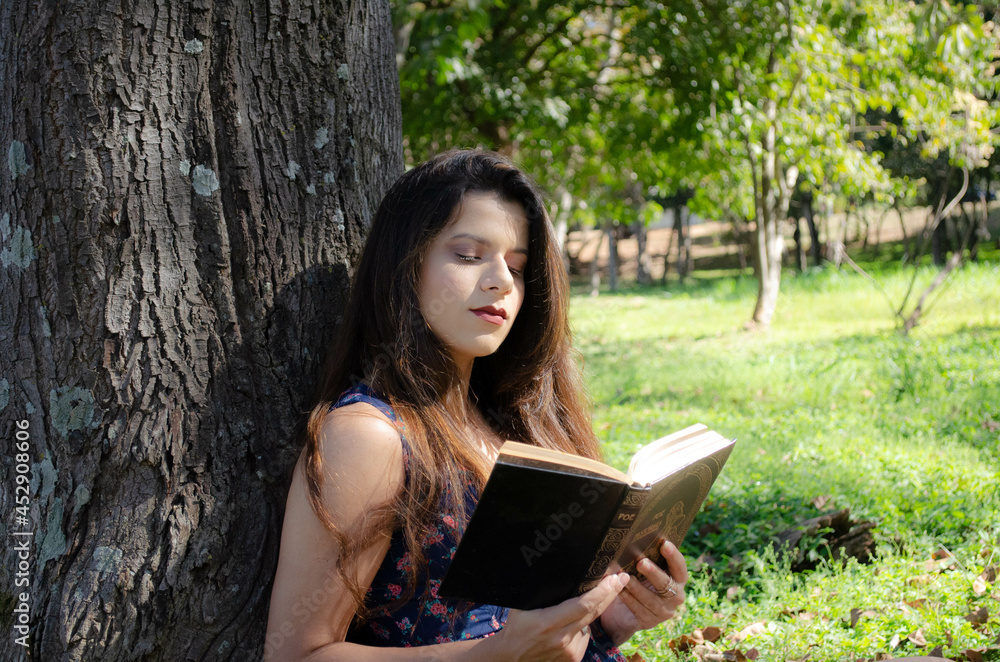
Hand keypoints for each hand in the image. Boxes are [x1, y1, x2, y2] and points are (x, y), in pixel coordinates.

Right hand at [486, 573, 629, 661]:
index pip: (583, 605)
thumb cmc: (515, 628)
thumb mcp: (521, 606)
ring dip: (589, 613)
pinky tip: (567, 628)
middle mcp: (561, 638)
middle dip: (610, 594)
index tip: (614, 578)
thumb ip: (540, 592)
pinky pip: (584, 637)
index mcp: (547, 623)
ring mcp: (569, 651)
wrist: (512, 659)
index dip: (602, 592)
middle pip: (594, 613)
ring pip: (589, 625)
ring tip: (571, 610)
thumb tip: (556, 566)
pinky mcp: (573, 659)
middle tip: (621, 578)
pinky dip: (581, 628)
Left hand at [598, 540, 687, 645]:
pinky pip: (638, 609)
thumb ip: (647, 558)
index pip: (680, 567)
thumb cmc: (638, 581)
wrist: (624, 611)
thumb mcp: (644, 570)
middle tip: (641, 562)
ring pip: (651, 600)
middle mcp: (675, 596)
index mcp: (677, 579)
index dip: (673, 556)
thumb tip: (636, 538)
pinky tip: (619, 590)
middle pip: (666, 584)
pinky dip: (628, 599)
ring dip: (637, 588)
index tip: (664, 543)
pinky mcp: (650, 622)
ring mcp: (664, 611)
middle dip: (653, 572)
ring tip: (625, 577)